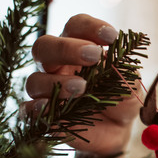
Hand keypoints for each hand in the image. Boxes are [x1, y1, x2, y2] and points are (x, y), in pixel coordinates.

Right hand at [23, 14, 138, 155]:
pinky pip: (28, 111)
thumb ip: (124, 73)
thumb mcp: (130, 85)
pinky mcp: (44, 116)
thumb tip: (116, 64)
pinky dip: (37, 109)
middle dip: (67, 49)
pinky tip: (52, 108)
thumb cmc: (122, 99)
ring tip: (82, 87)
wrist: (119, 131)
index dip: (90, 27)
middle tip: (93, 55)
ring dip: (57, 82)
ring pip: (35, 80)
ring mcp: (47, 91)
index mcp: (79, 47)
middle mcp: (57, 65)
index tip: (112, 36)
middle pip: (45, 46)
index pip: (76, 26)